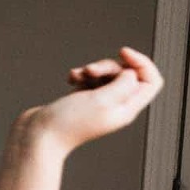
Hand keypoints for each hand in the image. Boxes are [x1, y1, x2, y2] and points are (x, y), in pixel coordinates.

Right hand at [27, 47, 162, 153]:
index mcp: (126, 109)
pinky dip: (81, 75)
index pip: (151, 81)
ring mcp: (99, 104)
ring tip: (77, 75)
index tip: (123, 53)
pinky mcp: (82, 101)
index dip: (141, 63)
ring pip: (107, 76)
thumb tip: (130, 73)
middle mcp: (116, 107)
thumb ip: (123, 83)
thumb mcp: (102, 99)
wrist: (38, 136)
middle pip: (126, 75)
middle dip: (109, 65)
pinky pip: (90, 80)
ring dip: (92, 69)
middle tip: (91, 70)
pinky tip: (70, 79)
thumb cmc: (67, 122)